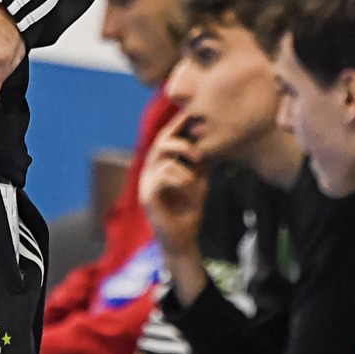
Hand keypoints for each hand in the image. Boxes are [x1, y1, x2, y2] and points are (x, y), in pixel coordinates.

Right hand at [138, 132, 207, 257]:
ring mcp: (145, 183)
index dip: (176, 124)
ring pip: (163, 159)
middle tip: (199, 153)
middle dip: (181, 142)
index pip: (165, 138)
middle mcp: (149, 172)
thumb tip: (209, 141)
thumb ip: (201, 164)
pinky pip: (163, 175)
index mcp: (159, 166)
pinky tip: (190, 186)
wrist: (183, 241)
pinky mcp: (147, 196)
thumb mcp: (200, 182)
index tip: (190, 112)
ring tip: (197, 178)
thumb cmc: (189, 212)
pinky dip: (180, 177)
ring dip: (185, 167)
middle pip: (160, 142)